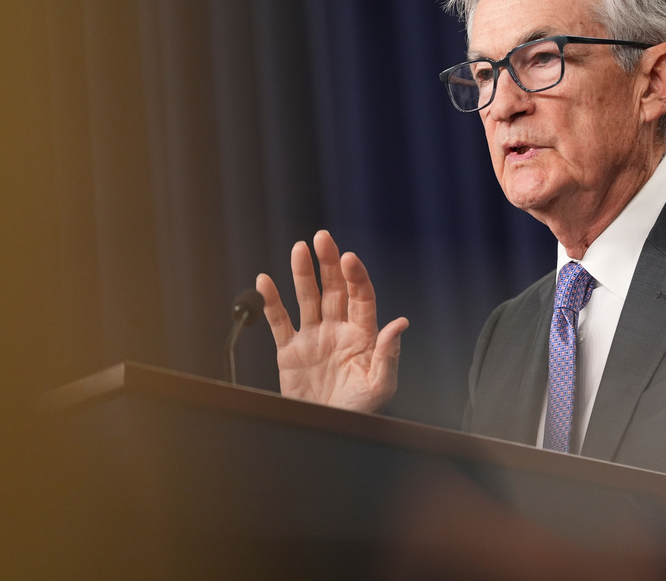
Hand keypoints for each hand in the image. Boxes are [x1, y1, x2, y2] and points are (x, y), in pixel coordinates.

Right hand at [255, 230, 408, 411]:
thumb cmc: (359, 410)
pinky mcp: (290, 349)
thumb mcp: (381, 385)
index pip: (361, 297)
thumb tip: (400, 323)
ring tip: (299, 249)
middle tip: (323, 238)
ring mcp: (313, 336)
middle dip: (328, 263)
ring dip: (303, 273)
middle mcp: (338, 329)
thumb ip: (388, 353)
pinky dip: (271, 301)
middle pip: (333, 288)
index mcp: (362, 334)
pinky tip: (265, 281)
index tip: (349, 258)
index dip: (356, 276)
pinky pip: (279, 320)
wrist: (328, 429)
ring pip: (307, 297)